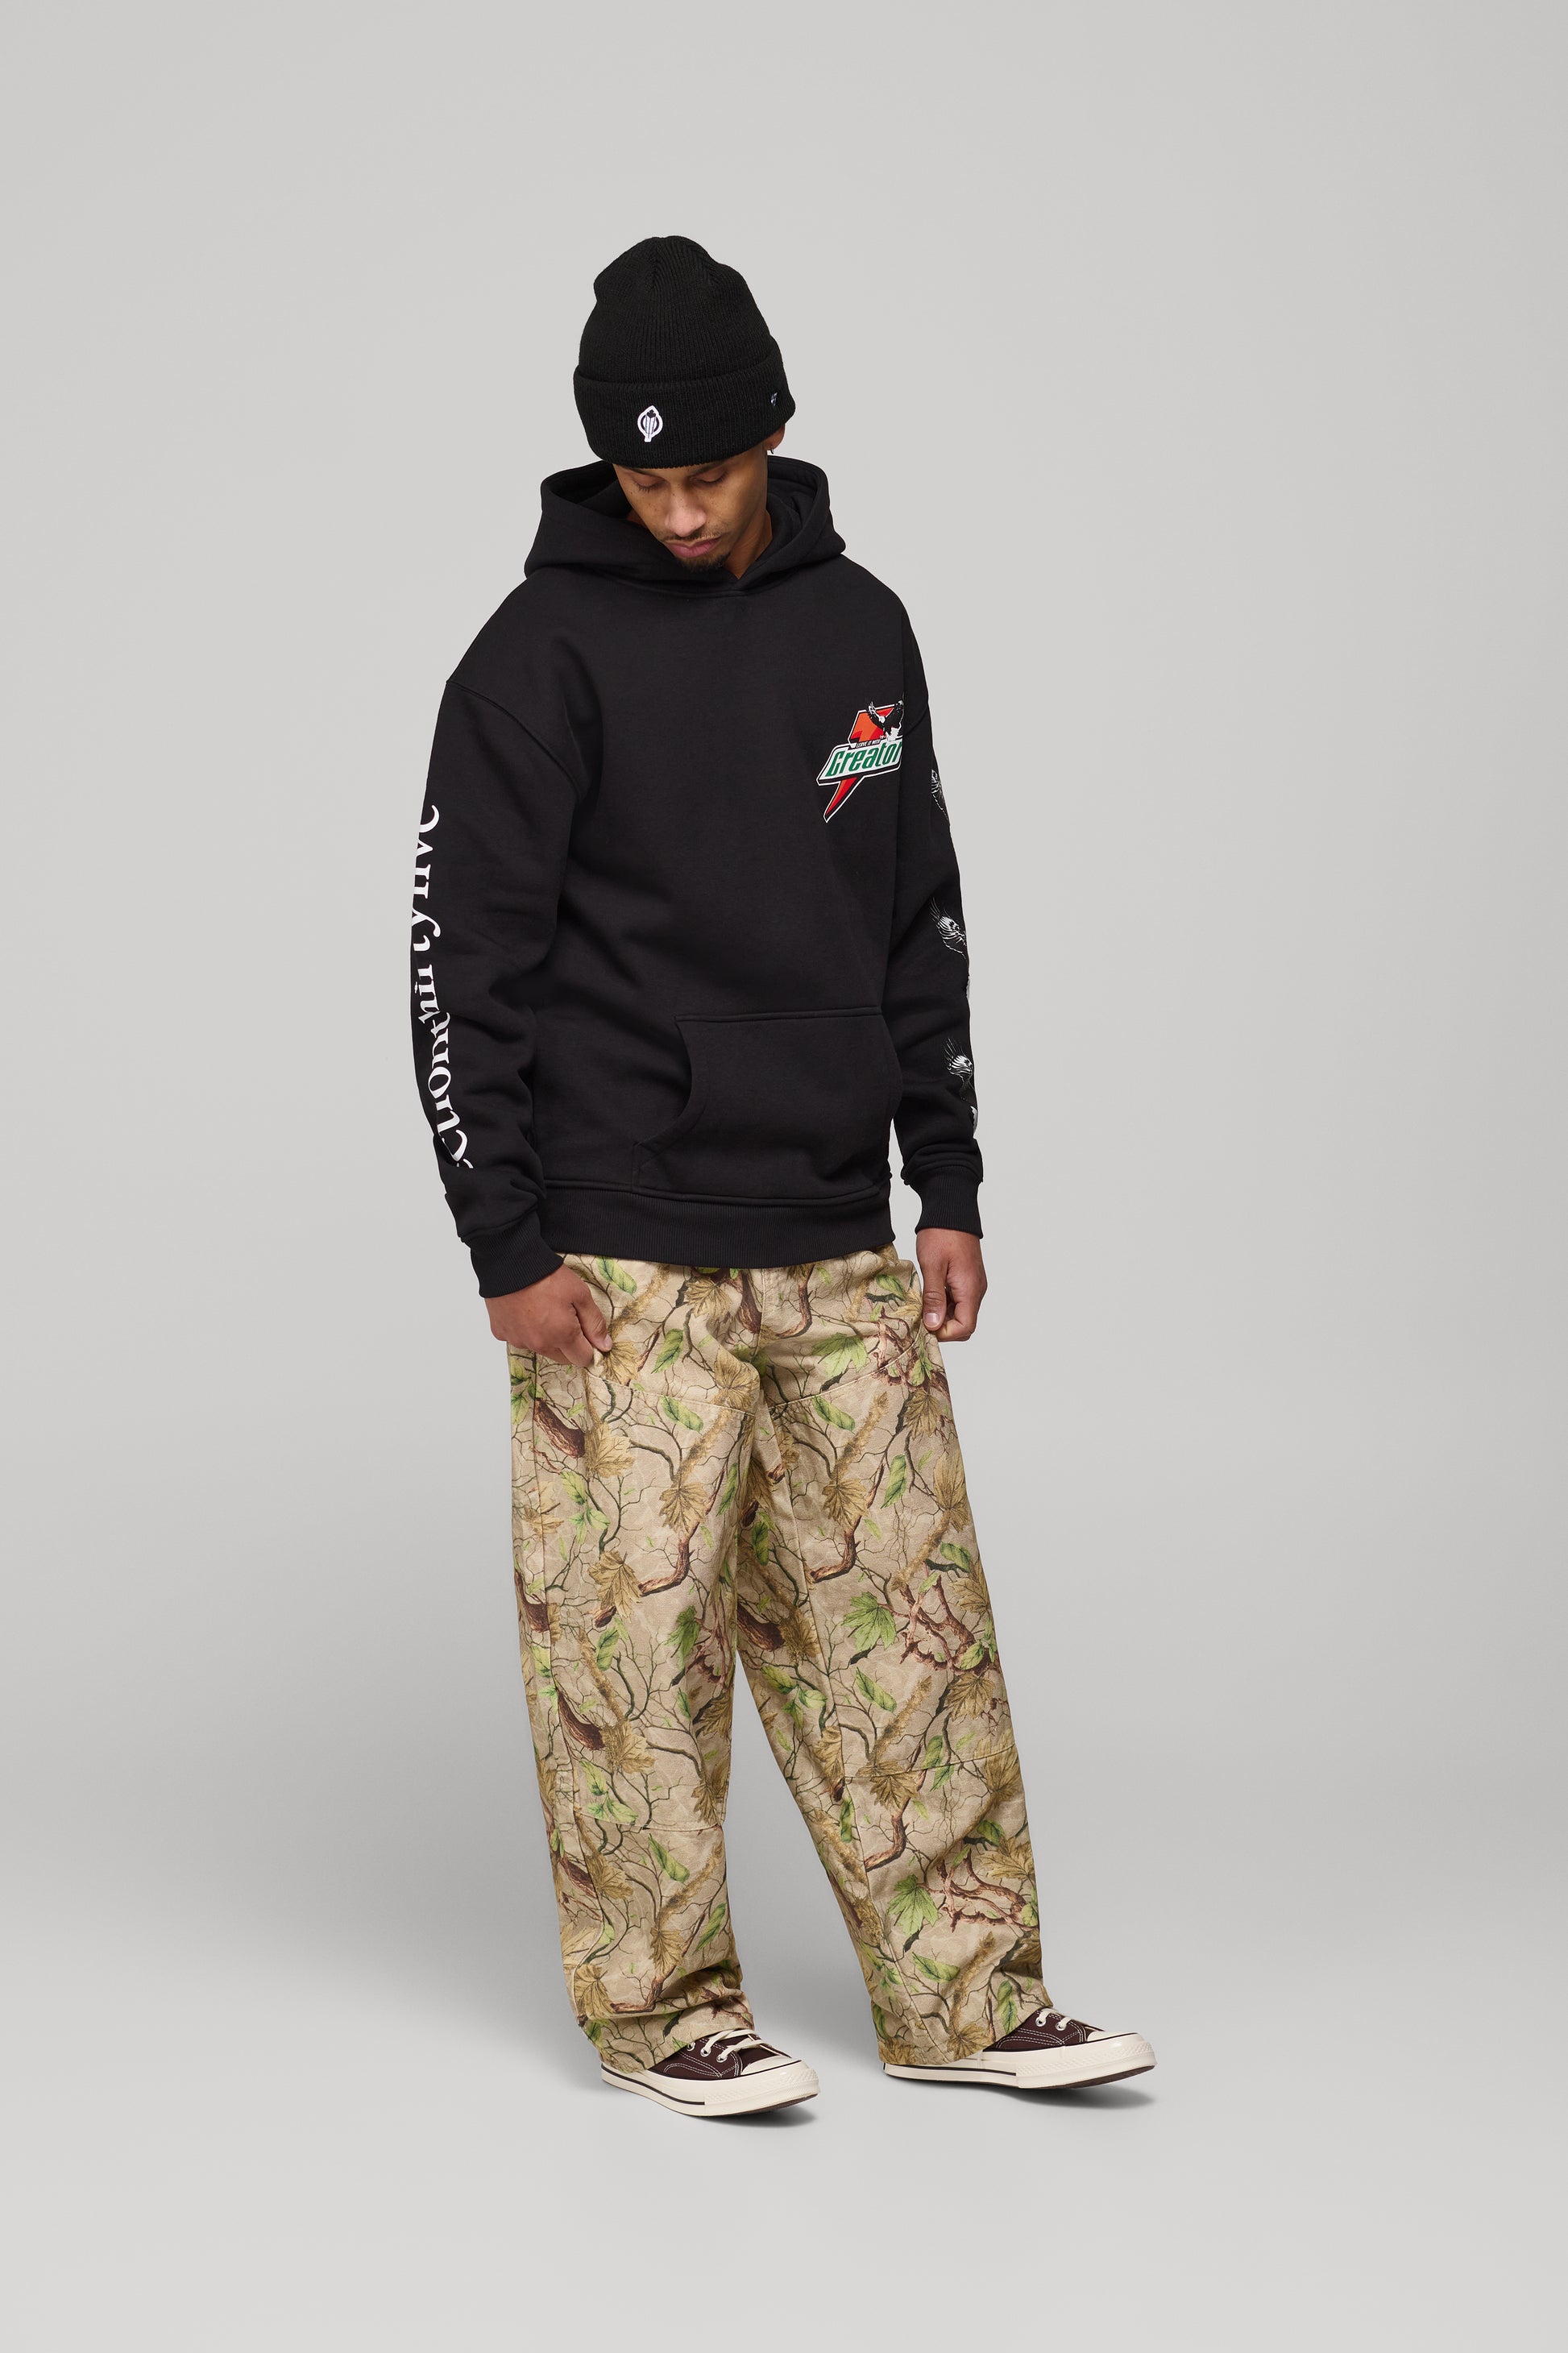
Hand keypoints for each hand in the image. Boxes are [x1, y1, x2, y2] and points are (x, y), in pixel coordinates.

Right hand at [486, 1266, 610, 1366]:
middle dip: (568, 1344)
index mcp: (562, 1336)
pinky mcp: (501, 1333)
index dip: (588, 1347)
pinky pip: (519, 1338)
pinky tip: (524, 1310)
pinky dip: (524, 1330)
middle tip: (565, 1318)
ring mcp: (518, 1340)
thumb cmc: (547, 1276)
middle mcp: (540, 1344)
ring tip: (542, 1310)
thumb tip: (605, 1346)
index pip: (583, 1359)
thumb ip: (594, 1323)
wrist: (509, 1263)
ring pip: (540, 1348)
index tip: (586, 1332)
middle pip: (562, 1357)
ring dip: (545, 1337)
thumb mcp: (580, 1294)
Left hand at [916, 1229, 986, 1341]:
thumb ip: (934, 1298)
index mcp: (970, 1289)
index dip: (945, 1333)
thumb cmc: (941, 1235)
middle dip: (943, 1326)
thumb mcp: (932, 1266)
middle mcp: (976, 1290)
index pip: (965, 1327)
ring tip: (922, 1305)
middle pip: (964, 1323)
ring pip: (961, 1313)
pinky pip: (959, 1300)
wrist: (952, 1210)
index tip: (925, 1325)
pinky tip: (929, 1295)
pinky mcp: (968, 1279)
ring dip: (943, 1315)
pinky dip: (945, 1304)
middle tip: (920, 1317)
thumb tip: (934, 1325)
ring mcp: (973, 1284)